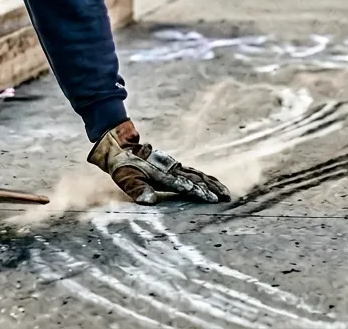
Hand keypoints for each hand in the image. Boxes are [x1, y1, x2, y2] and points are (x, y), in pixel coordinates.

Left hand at [88, 120, 229, 203]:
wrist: (121, 146)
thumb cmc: (123, 166)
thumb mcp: (125, 179)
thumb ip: (138, 189)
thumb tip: (149, 202)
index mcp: (162, 174)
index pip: (183, 184)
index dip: (197, 191)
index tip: (211, 198)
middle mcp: (171, 169)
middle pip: (196, 178)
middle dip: (212, 188)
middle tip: (226, 198)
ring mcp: (174, 166)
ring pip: (198, 175)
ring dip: (212, 183)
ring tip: (226, 194)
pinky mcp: (174, 166)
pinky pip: (194, 173)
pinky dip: (206, 179)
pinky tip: (213, 184)